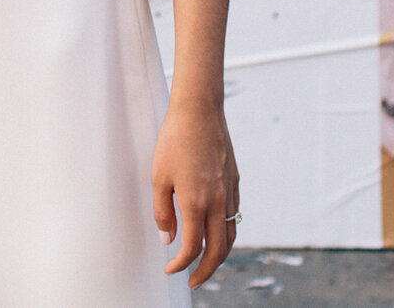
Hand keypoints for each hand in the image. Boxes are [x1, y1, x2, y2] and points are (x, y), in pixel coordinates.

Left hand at [152, 96, 238, 287]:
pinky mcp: (235, 182)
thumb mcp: (158, 176)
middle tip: (193, 282)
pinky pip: (234, 217)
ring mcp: (230, 192)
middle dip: (205, 272)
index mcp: (196, 203)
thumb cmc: (174, 140)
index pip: (192, 248)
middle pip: (218, 251)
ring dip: (218, 256)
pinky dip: (226, 233)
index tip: (170, 268)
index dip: (180, 265)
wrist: (200, 110)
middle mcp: (218, 202)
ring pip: (230, 236)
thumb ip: (163, 212)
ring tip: (205, 264)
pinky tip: (214, 232)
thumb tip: (168, 239)